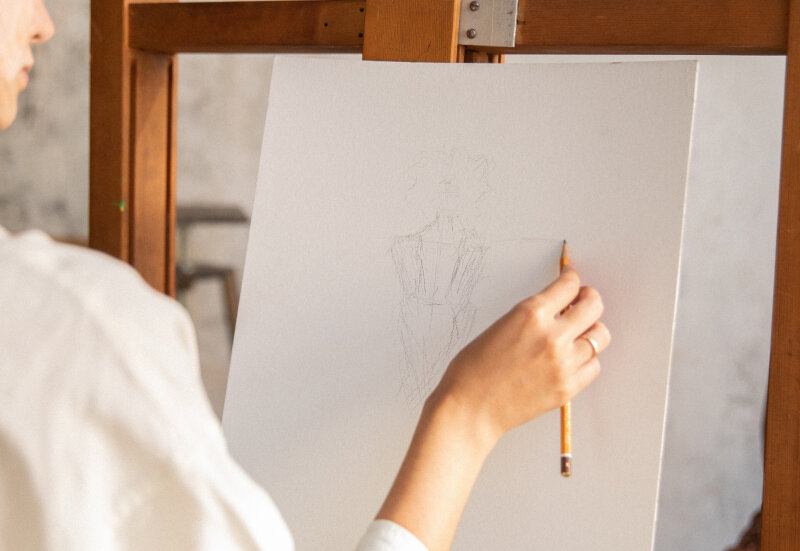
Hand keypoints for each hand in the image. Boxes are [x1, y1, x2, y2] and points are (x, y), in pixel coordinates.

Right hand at [375, 266, 609, 550]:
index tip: (571, 278)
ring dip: (592, 331)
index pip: (569, 283)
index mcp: (528, 315)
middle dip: (589, 300)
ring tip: (576, 333)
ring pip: (601, 335)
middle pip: (594, 306)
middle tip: (579, 301)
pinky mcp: (566, 389)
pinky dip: (588, 359)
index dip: (572, 278)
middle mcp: (550, 336)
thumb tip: (550, 301)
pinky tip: (569, 359)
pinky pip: (595, 365)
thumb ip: (527, 316)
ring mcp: (561, 364)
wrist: (462, 415)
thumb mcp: (493, 330)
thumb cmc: (466, 370)